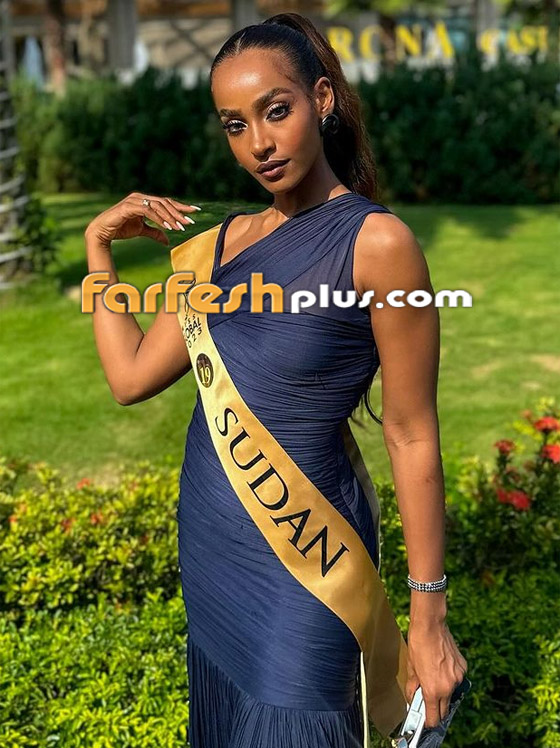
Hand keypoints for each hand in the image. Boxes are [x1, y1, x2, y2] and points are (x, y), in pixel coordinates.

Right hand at [84, 192, 199, 246]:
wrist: (103, 231)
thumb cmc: (121, 228)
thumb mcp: (142, 231)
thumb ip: (155, 232)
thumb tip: (168, 240)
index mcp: (145, 201)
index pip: (166, 202)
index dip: (181, 206)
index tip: (195, 211)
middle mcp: (140, 197)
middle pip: (165, 203)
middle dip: (179, 212)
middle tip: (190, 222)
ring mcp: (134, 200)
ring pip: (158, 206)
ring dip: (170, 217)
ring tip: (180, 227)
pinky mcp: (129, 206)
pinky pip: (148, 211)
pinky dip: (159, 219)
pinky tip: (167, 227)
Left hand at [405, 619, 467, 727]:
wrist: (430, 626)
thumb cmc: (418, 645)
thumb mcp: (411, 669)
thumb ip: (413, 688)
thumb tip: (412, 698)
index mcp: (433, 690)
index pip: (434, 718)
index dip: (429, 721)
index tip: (427, 721)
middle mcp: (448, 687)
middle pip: (445, 709)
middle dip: (437, 709)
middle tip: (428, 702)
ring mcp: (457, 677)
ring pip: (452, 693)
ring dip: (444, 691)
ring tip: (434, 677)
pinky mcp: (463, 668)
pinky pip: (457, 679)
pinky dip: (450, 678)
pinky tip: (441, 667)